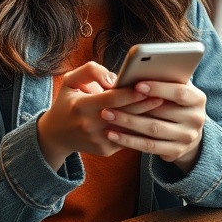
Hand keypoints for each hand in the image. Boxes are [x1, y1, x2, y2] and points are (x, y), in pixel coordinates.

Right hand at [36, 62, 160, 169]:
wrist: (56, 135)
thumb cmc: (67, 102)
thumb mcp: (70, 80)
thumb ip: (90, 71)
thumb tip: (114, 78)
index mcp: (81, 106)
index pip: (111, 99)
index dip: (130, 93)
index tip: (146, 85)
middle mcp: (90, 126)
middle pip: (125, 114)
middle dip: (146, 104)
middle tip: (164, 95)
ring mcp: (99, 140)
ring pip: (130, 128)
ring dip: (148, 118)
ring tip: (165, 107)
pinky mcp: (106, 150)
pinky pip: (129, 138)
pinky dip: (142, 129)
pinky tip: (154, 119)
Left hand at [101, 80, 206, 173]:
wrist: (188, 131)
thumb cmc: (175, 101)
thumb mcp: (176, 87)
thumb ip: (165, 77)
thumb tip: (141, 68)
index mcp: (198, 99)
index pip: (179, 93)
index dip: (158, 88)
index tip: (137, 85)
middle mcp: (196, 119)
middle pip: (162, 112)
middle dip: (134, 106)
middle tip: (110, 101)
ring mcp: (187, 138)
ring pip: (153, 130)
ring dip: (127, 123)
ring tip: (107, 115)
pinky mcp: (176, 152)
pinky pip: (149, 147)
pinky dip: (129, 141)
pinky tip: (112, 134)